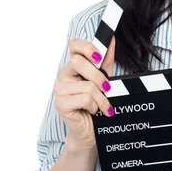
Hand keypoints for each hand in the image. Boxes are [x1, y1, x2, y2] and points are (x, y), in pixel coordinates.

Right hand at [53, 35, 116, 151]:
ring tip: (103, 106)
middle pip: (77, 63)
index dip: (86, 47)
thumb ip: (106, 60)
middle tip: (107, 88)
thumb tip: (111, 39)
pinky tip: (93, 111)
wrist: (90, 131)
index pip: (74, 45)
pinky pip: (83, 99)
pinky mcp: (60, 104)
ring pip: (86, 85)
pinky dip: (94, 106)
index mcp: (73, 66)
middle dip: (98, 77)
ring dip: (101, 98)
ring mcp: (60, 90)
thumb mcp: (105, 79)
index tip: (99, 56)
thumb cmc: (95, 103)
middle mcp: (64, 75)